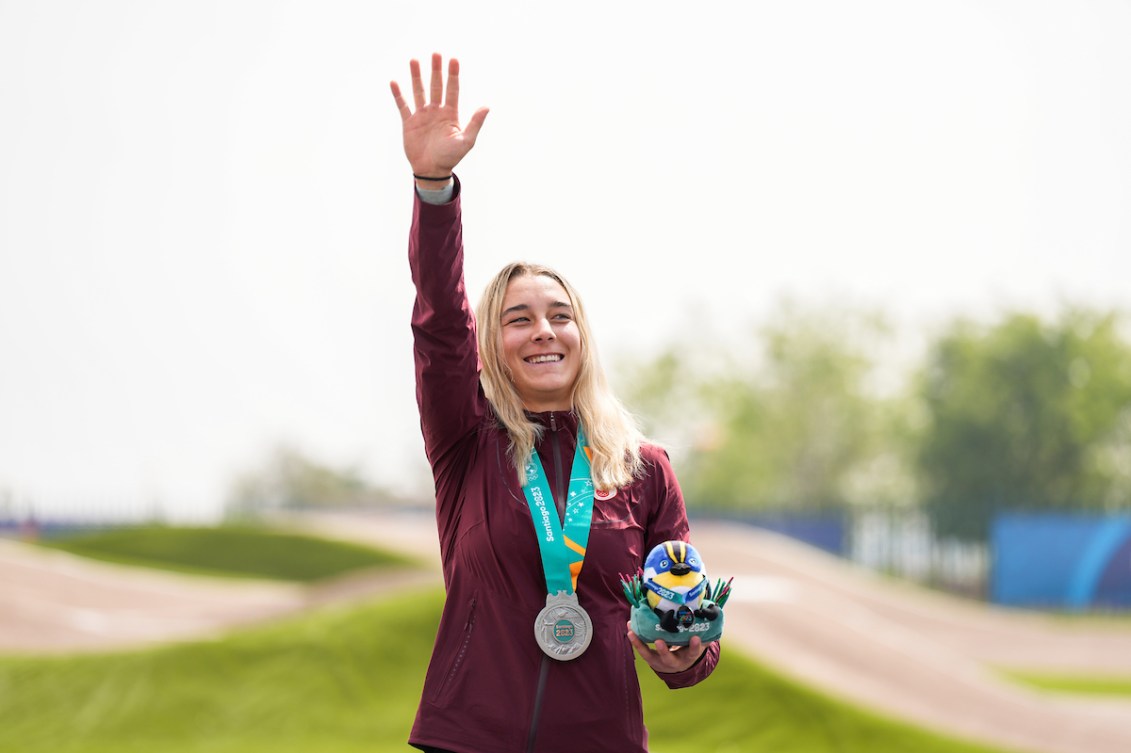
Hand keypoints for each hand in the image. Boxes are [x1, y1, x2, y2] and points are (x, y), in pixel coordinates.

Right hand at [390, 53, 488, 182]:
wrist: (432, 170)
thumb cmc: (450, 157)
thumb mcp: (466, 141)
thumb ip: (475, 123)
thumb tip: (486, 106)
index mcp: (450, 114)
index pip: (452, 90)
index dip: (453, 75)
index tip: (453, 59)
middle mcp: (436, 111)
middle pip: (436, 86)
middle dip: (436, 70)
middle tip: (436, 53)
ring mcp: (422, 116)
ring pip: (419, 91)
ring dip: (417, 76)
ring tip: (414, 60)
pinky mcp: (409, 123)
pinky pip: (403, 106)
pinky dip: (398, 95)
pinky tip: (394, 82)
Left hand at [627, 623, 706, 673]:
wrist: (679, 666)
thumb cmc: (689, 649)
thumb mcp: (698, 644)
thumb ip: (705, 633)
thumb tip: (713, 614)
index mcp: (688, 657)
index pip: (693, 653)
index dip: (694, 646)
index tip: (696, 638)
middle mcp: (673, 662)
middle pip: (669, 659)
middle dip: (664, 651)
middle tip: (660, 642)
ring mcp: (660, 662)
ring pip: (649, 656)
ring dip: (640, 645)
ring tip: (632, 633)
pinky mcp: (650, 658)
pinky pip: (641, 650)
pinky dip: (635, 640)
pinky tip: (630, 628)